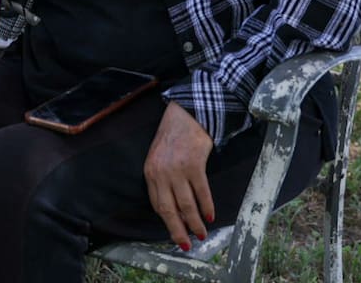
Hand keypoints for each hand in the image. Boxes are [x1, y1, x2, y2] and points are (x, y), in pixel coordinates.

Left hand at [144, 101, 215, 249]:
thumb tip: (174, 205)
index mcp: (150, 172)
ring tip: (201, 234)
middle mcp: (161, 173)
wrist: (186, 116)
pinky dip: (206, 206)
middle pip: (168, 209)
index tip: (175, 234)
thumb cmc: (172, 138)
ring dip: (194, 222)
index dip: (166, 221)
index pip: (156, 204)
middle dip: (177, 230)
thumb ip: (162, 179)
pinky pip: (201, 192)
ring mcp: (177, 169)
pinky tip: (210, 216)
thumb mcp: (158, 158)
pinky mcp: (194, 165)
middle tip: (185, 244)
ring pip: (186, 204)